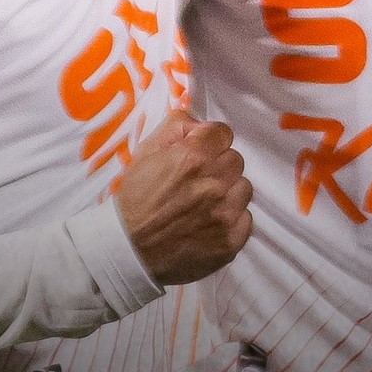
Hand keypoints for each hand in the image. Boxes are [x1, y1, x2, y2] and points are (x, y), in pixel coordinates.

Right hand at [115, 111, 252, 285]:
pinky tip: (208, 224)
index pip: (224, 134)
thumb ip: (177, 126)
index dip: (210, 143)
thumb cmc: (134, 199)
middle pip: (235, 160)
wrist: (125, 250)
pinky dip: (231, 221)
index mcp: (194, 157)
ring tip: (202, 205)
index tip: (199, 156)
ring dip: (227, 193)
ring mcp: (225, 213)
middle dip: (218, 167)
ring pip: (243, 188)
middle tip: (196, 182)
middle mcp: (214, 182)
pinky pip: (246, 219)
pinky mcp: (231, 239)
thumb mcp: (146, 152)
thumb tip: (200, 121)